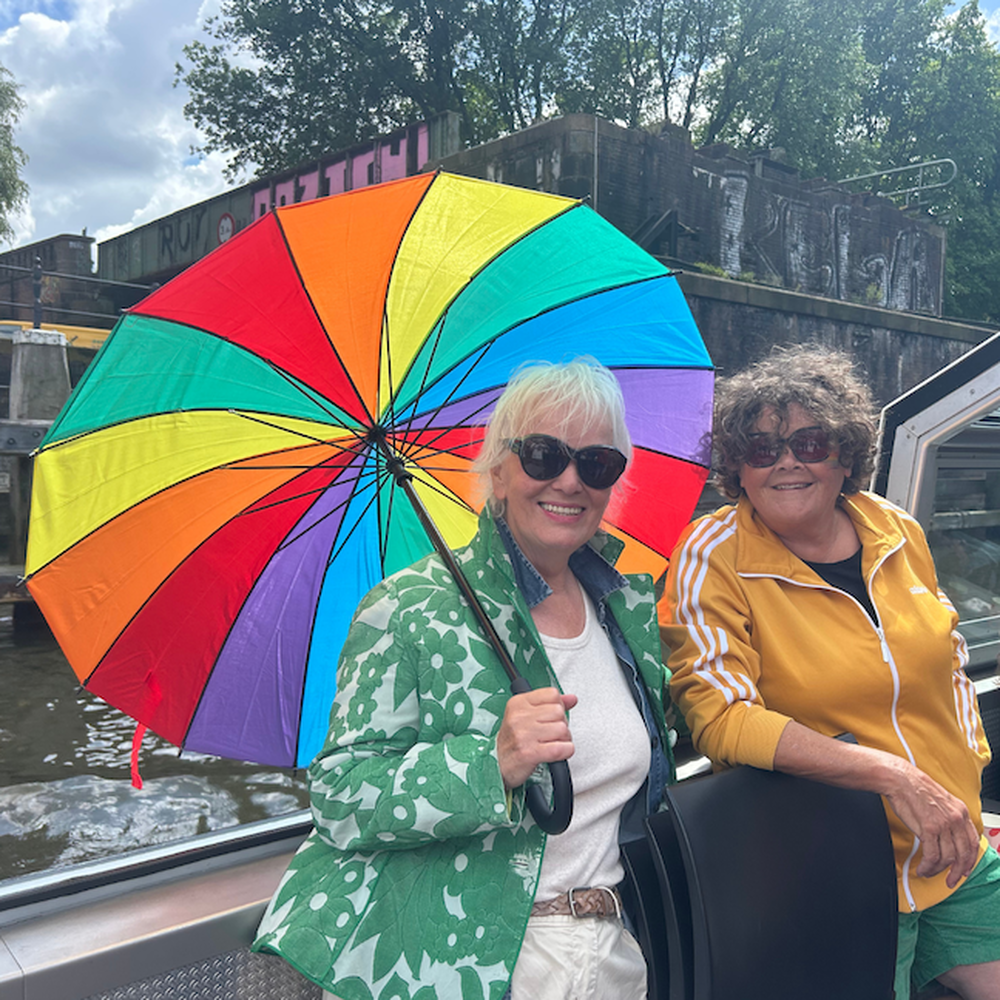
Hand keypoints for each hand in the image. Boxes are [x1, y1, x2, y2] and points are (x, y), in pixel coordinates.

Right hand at [496, 687, 576, 789]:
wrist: (497, 765)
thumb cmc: (512, 741)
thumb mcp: (526, 716)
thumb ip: (550, 704)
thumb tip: (572, 698)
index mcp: (518, 703)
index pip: (552, 694)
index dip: (557, 706)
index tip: (550, 717)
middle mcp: (519, 717)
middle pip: (559, 712)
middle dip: (561, 724)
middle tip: (551, 734)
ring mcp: (524, 735)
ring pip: (563, 729)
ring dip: (563, 740)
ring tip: (551, 744)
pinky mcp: (530, 753)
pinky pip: (562, 748)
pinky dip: (565, 751)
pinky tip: (556, 753)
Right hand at [883, 760, 979, 887]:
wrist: (899, 779)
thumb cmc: (914, 787)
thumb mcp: (941, 800)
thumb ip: (949, 817)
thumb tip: (948, 835)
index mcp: (961, 811)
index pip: (972, 842)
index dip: (969, 859)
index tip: (964, 868)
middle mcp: (956, 819)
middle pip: (962, 854)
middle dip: (957, 872)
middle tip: (950, 880)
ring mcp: (943, 824)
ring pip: (947, 857)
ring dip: (938, 870)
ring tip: (928, 872)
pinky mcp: (928, 828)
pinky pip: (932, 855)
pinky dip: (928, 866)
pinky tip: (922, 868)